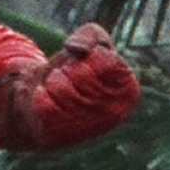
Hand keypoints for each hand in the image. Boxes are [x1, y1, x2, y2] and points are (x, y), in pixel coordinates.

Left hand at [0, 23, 138, 149]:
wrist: (40, 95)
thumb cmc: (71, 69)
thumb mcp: (88, 43)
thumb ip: (91, 35)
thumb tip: (78, 50)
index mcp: (128, 90)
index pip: (107, 61)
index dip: (88, 57)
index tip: (86, 65)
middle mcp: (114, 113)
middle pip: (81, 74)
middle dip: (68, 69)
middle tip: (67, 77)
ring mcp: (88, 127)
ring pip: (62, 88)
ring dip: (53, 81)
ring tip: (56, 87)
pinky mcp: (61, 135)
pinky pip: (46, 105)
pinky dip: (40, 94)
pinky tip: (44, 98)